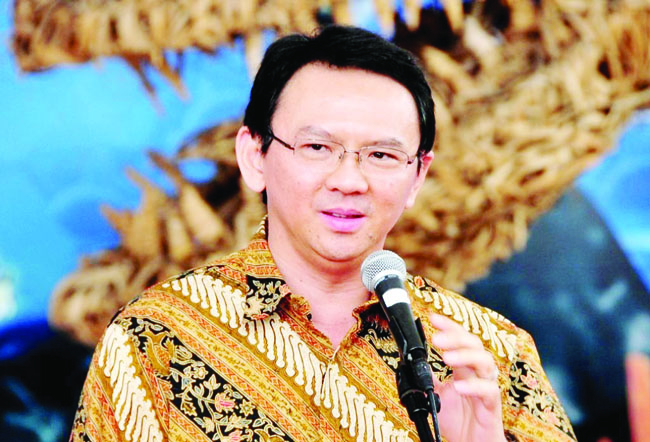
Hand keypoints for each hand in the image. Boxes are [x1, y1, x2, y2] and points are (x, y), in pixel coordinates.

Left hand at [428, 313, 505, 441]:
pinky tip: (459, 386)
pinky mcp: (491, 407)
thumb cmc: (457, 422)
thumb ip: (428, 377)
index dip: (449, 327)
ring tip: (446, 357)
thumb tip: (413, 361)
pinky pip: (489, 391)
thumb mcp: (435, 395)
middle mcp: (477, 374)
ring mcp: (486, 388)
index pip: (460, 340)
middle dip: (456, 337)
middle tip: (437, 338)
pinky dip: (474, 386)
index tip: (432, 317)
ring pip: (486, 362)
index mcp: (464, 369)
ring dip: (465, 356)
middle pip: (474, 345)